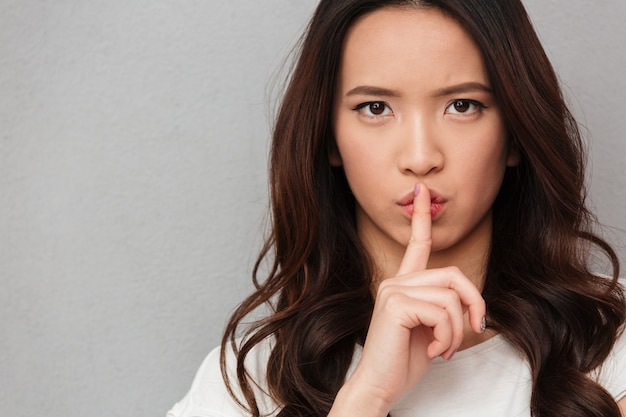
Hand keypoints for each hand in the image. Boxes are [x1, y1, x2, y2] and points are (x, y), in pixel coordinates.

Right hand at [329, 184, 485, 416]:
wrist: (380, 386)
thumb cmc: (404, 361)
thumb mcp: (432, 330)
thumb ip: (445, 309)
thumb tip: (470, 305)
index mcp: (403, 284)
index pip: (416, 244)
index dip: (422, 217)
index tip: (423, 191)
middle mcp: (395, 281)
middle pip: (453, 275)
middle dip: (474, 303)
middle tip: (475, 329)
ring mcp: (393, 290)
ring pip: (450, 297)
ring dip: (457, 331)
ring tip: (444, 350)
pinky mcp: (395, 304)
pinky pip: (442, 312)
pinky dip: (447, 337)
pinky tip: (434, 352)